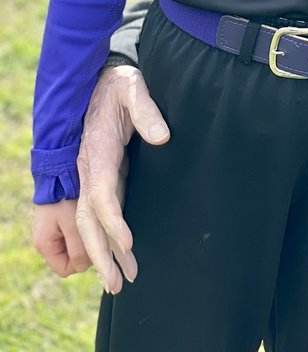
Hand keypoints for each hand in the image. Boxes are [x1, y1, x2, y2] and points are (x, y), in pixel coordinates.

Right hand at [33, 198, 89, 277]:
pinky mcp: (60, 217)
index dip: (82, 262)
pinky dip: (84, 225)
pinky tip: (92, 213)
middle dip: (85, 247)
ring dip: (86, 235)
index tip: (94, 245)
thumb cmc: (67, 196)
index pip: (66, 269)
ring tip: (94, 219)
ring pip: (75, 243)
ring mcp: (52, 228)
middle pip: (71, 257)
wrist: (60, 167)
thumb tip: (85, 266)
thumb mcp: (74, 226)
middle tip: (96, 229)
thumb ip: (79, 249)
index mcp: (45, 245)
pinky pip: (75, 229)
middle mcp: (46, 239)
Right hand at [74, 64, 169, 293]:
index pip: (100, 194)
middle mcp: (88, 170)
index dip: (112, 221)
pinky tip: (117, 257)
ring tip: (120, 282)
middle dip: (101, 253)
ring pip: (89, 223)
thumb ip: (147, 110)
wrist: (99, 81)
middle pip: (87, 220)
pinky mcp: (100, 177)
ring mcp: (90, 176)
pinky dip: (104, 239)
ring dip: (103, 254)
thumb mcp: (132, 88)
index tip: (128, 244)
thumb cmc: (119, 85)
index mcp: (97, 152)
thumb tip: (163, 137)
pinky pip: (97, 215)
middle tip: (117, 284)